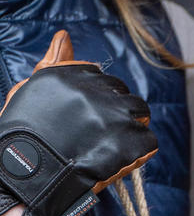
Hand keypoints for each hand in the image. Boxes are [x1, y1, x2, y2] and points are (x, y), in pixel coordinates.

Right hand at [0, 30, 157, 215]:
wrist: (25, 180)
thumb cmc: (22, 137)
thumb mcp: (31, 92)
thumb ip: (53, 62)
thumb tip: (64, 36)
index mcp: (72, 74)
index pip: (103, 79)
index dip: (98, 102)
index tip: (86, 120)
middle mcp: (96, 90)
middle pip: (125, 96)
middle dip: (118, 114)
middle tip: (100, 137)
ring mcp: (115, 116)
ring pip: (140, 115)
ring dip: (130, 130)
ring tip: (109, 148)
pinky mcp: (128, 142)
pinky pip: (148, 142)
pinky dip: (137, 153)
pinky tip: (117, 162)